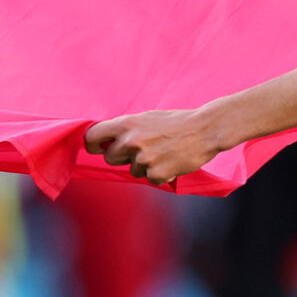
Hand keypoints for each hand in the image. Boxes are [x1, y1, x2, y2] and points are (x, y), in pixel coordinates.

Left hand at [83, 109, 221, 185]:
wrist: (204, 130)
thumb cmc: (176, 122)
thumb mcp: (147, 118)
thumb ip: (125, 128)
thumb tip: (105, 140)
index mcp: (126, 124)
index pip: (92, 136)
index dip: (92, 145)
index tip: (97, 148)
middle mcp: (130, 141)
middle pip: (110, 158)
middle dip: (122, 157)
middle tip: (142, 149)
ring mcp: (142, 159)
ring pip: (132, 170)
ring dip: (144, 166)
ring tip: (162, 152)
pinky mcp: (155, 173)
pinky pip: (150, 179)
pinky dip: (160, 174)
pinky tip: (171, 162)